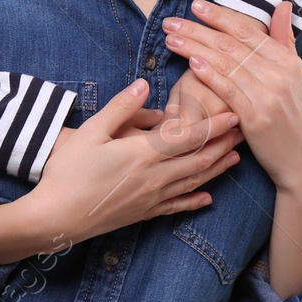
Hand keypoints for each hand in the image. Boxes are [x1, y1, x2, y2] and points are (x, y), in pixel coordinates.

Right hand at [28, 78, 245, 247]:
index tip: (234, 114)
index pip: (187, 137)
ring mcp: (150, 198)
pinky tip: (208, 198)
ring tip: (235, 157)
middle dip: (223, 145)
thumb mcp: (91, 132)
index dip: (213, 125)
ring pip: (193, 182)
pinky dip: (195, 200)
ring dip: (217, 169)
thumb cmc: (68, 171)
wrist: (56, 217)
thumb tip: (143, 84)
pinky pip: (176, 206)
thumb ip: (120, 107)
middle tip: (245, 132)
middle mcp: (153, 177)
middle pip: (198, 159)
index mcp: (142, 153)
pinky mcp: (143, 213)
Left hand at [162, 0, 301, 194]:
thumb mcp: (297, 76)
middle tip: (171, 21)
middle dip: (198, 30)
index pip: (248, 31)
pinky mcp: (256, 117)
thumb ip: (285, 40)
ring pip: (226, 64)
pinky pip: (228, 89)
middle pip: (232, 45)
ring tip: (171, 39)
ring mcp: (268, 95)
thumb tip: (283, 4)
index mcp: (288, 61)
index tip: (196, 7)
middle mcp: (280, 74)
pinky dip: (209, 74)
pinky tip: (191, 62)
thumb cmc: (295, 117)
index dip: (220, 17)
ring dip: (195, 48)